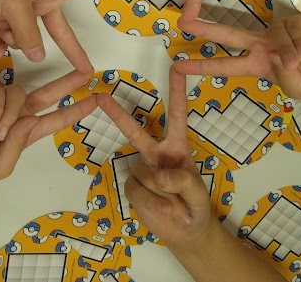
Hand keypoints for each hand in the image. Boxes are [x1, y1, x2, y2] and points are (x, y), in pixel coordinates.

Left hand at [0, 0, 132, 69]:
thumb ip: (29, 34)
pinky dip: (3, 43)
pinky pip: (10, 36)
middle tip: (85, 71)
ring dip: (19, 42)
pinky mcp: (1, 12)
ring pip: (29, 36)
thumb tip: (39, 56)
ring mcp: (19, 5)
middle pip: (58, 28)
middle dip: (69, 49)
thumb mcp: (16, 6)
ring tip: (5, 36)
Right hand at [0, 70, 97, 193]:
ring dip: (10, 115)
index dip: (75, 110)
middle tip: (86, 73)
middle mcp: (15, 114)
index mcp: (24, 133)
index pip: (54, 119)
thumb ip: (19, 143)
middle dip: (66, 84)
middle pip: (46, 94)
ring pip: (19, 94)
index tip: (95, 101)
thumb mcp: (2, 165)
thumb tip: (32, 118)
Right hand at [96, 70, 213, 248]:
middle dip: (117, 114)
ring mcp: (143, 170)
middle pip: (135, 131)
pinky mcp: (133, 187)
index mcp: (178, 148)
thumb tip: (159, 175)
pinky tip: (162, 210)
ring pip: (142, 174)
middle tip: (100, 96)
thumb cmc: (196, 208)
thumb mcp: (199, 195)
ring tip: (175, 207)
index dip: (177, 91)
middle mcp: (157, 154)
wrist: (185, 234)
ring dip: (160, 194)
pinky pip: (136, 190)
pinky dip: (150, 203)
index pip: (177, 116)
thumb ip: (184, 182)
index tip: (176, 66)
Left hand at [174, 15, 300, 99]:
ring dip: (287, 53)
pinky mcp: (293, 21)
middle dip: (206, 28)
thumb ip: (283, 76)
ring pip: (271, 39)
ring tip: (300, 61)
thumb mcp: (296, 88)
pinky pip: (290, 33)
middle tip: (183, 23)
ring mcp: (275, 31)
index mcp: (256, 64)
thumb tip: (274, 56)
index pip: (224, 65)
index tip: (177, 66)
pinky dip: (299, 46)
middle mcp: (260, 45)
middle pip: (228, 34)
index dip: (201, 66)